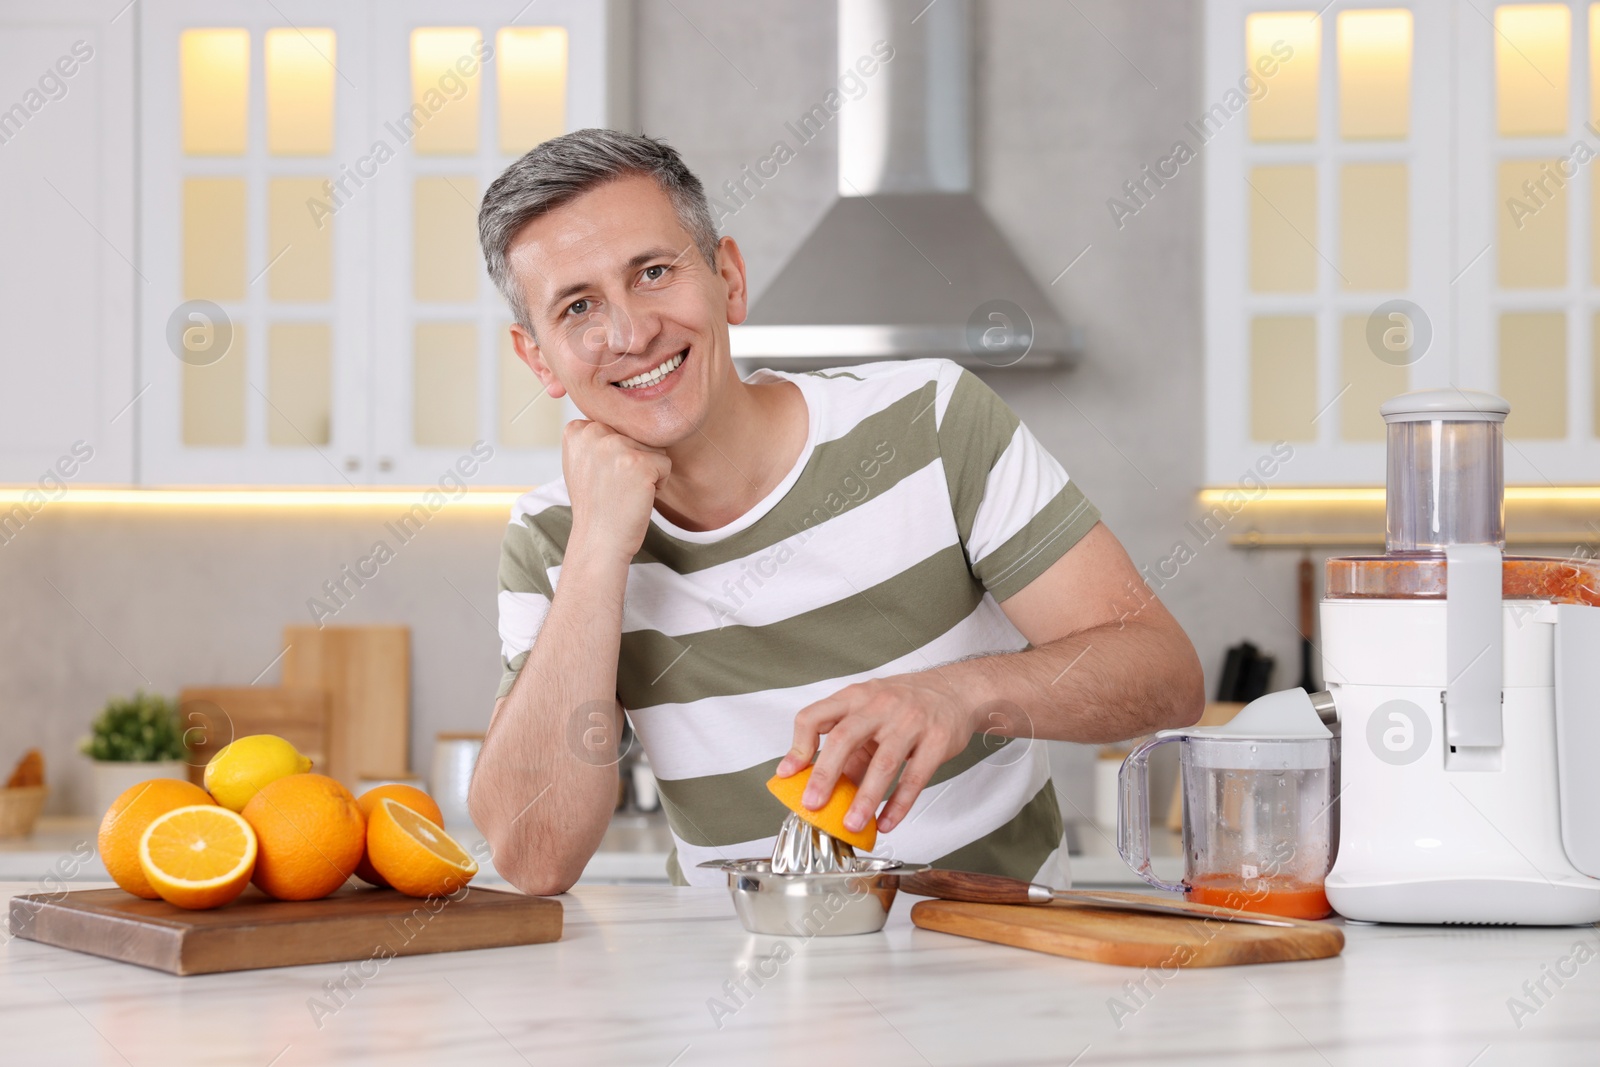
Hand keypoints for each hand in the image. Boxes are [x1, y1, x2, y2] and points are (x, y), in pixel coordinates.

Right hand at [561, 419, 670, 561]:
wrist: (599, 541)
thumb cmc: (597, 505)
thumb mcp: (584, 462)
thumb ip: (597, 436)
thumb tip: (624, 411)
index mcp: (577, 429)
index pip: (619, 425)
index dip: (618, 453)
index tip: (602, 476)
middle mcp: (593, 432)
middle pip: (638, 433)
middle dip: (635, 460)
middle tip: (615, 486)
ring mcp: (615, 446)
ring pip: (654, 447)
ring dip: (648, 471)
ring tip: (626, 491)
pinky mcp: (638, 462)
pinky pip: (666, 464)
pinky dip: (659, 484)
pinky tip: (637, 497)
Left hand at [775, 674, 976, 834]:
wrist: (956, 690)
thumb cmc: (906, 703)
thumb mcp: (871, 713)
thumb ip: (849, 747)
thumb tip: (825, 787)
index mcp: (855, 697)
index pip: (815, 716)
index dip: (798, 746)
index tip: (788, 774)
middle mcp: (880, 705)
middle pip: (844, 739)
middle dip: (825, 776)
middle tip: (813, 804)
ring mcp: (910, 721)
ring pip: (883, 764)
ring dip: (864, 799)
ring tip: (852, 825)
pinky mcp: (936, 741)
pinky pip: (915, 778)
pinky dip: (899, 804)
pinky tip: (887, 821)